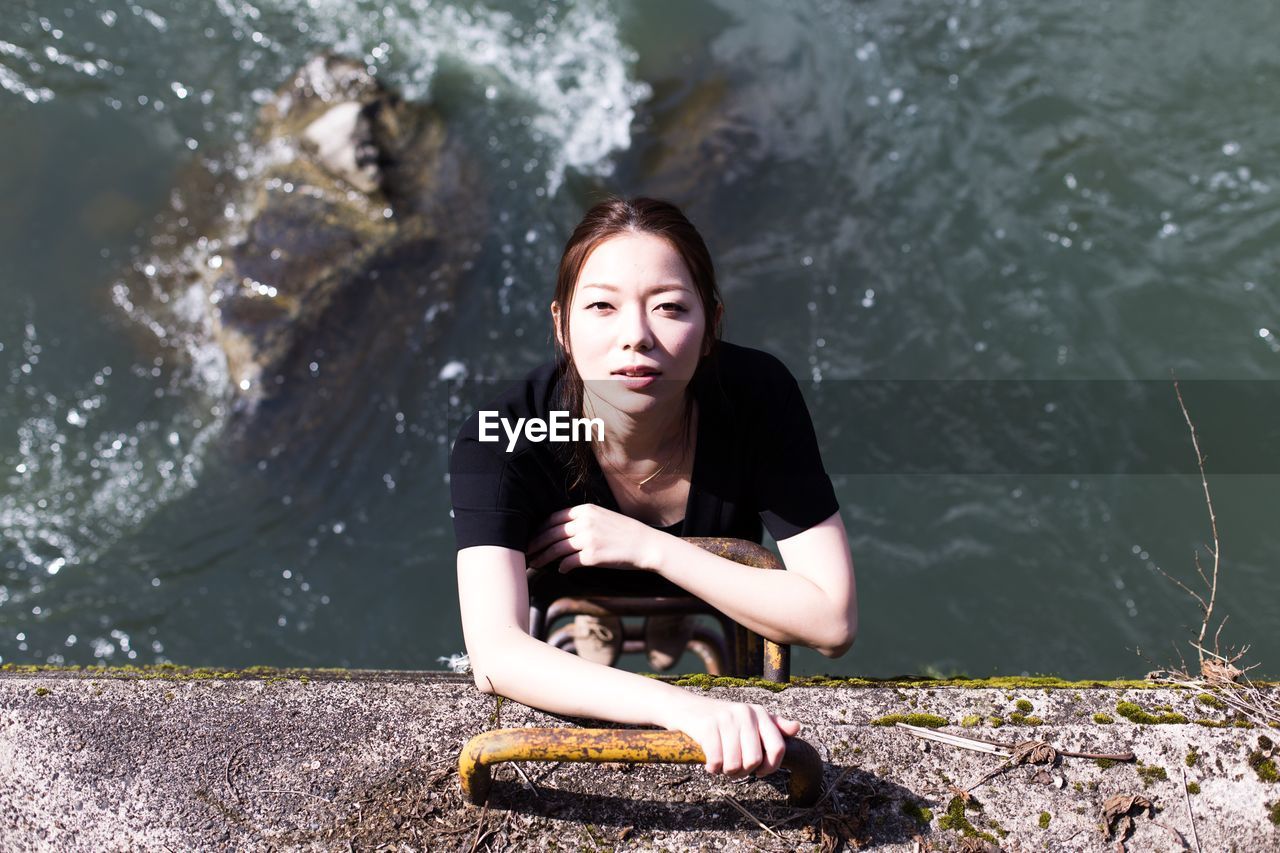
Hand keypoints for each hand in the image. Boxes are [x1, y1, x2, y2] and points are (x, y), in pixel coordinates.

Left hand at [526, 504, 662, 571]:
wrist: (645, 544)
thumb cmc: (625, 532)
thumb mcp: (602, 516)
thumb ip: (582, 520)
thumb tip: (562, 532)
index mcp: (585, 510)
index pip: (553, 518)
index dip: (539, 529)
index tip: (532, 537)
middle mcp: (584, 522)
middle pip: (551, 533)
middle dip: (535, 544)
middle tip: (526, 552)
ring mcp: (588, 539)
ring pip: (556, 548)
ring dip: (543, 558)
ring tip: (535, 564)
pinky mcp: (592, 556)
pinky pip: (569, 562)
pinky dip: (563, 567)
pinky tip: (561, 570)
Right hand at [662, 696, 802, 777]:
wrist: (685, 707)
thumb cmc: (720, 719)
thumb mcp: (748, 719)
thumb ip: (773, 725)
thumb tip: (797, 727)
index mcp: (759, 713)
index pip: (778, 748)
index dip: (770, 767)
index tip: (759, 772)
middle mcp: (745, 713)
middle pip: (754, 760)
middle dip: (743, 772)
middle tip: (733, 767)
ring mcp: (726, 718)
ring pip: (735, 764)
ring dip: (726, 771)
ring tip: (721, 764)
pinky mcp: (707, 726)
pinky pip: (716, 761)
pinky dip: (712, 768)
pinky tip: (709, 763)